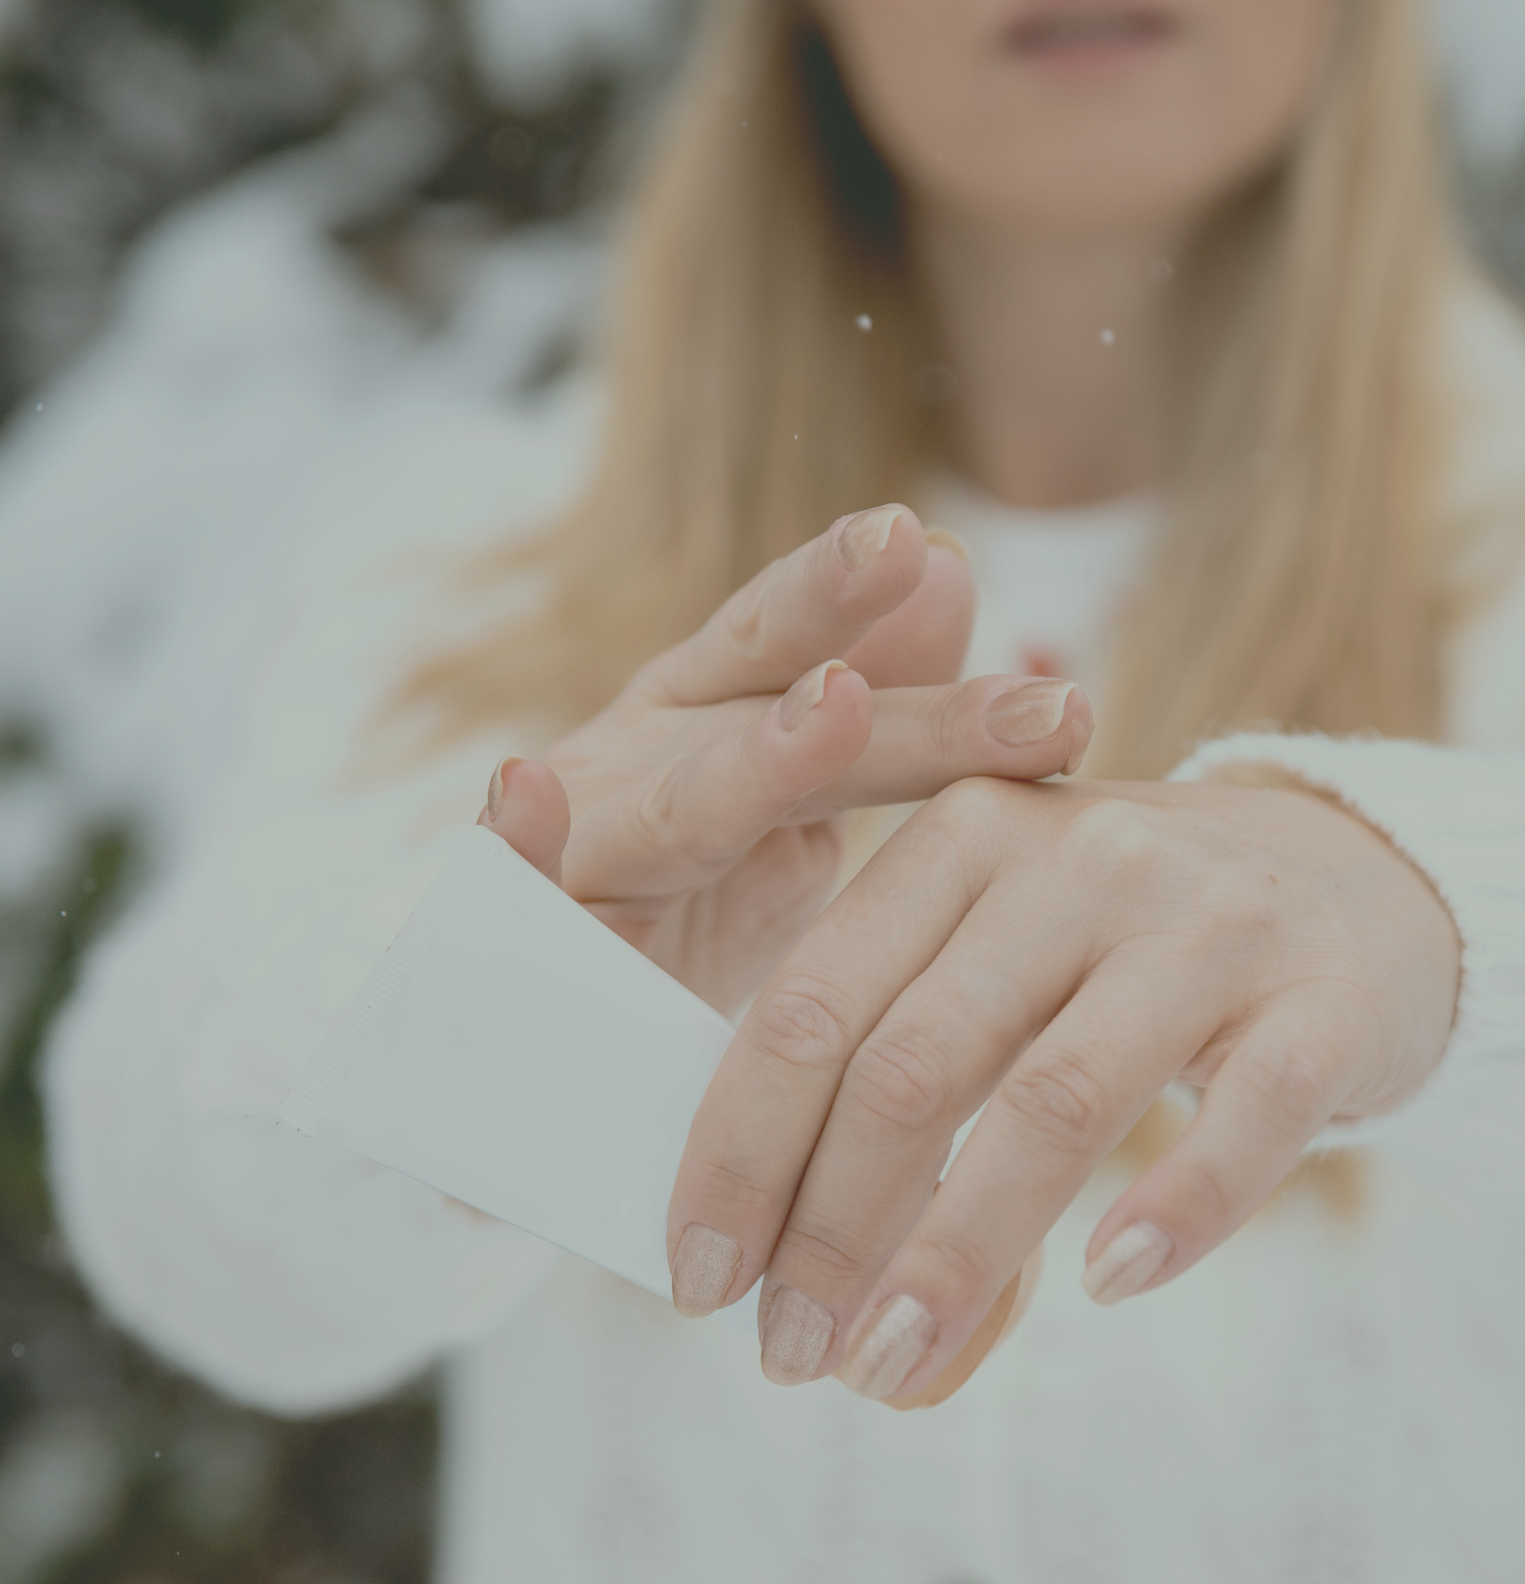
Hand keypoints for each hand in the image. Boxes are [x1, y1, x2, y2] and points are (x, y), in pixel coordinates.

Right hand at [480, 506, 1092, 1012]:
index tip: (947, 549)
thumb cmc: (694, 908)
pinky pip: (521, 895)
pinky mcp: (537, 944)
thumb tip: (948, 559)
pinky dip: (517, 842)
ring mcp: (590, 844)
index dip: (865, 592)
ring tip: (836, 701)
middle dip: (826, 611)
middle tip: (898, 545)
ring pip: (683, 806)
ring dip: (758, 759)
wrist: (559, 1039)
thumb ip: (881, 696)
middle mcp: (649, 756)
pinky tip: (524, 787)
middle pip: (754, 688)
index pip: (801, 639)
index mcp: (716, 717)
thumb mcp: (802, 801)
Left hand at [667, 774, 1461, 1402]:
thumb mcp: (1007, 959)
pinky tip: (1108, 1286)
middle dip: (830, 1230)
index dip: (742, 1151)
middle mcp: (1081, 855)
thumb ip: (909, 1074)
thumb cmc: (1134, 953)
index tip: (701, 1279)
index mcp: (967, 833)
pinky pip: (1240, 1121)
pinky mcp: (1323, 999)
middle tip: (792, 1354)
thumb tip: (808, 1286)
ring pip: (1053, 1101)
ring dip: (958, 1255)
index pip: (816, 1003)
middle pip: (916, 1061)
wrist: (1359, 887)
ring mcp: (1210, 923)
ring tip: (894, 1365)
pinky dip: (1170, 1214)